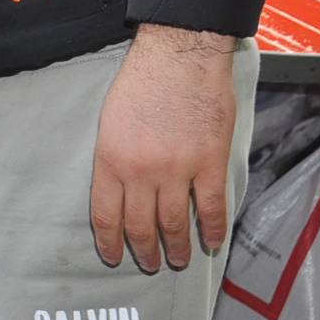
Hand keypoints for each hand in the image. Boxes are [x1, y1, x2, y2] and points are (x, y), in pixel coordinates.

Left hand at [89, 24, 237, 272]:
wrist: (180, 56)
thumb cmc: (142, 81)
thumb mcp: (111, 121)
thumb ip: (115, 158)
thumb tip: (122, 190)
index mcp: (111, 159)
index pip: (106, 215)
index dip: (110, 242)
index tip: (114, 256)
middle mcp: (140, 170)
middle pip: (140, 227)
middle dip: (144, 251)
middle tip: (149, 263)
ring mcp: (177, 169)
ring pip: (175, 224)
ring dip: (178, 248)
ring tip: (179, 259)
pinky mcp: (209, 162)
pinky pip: (212, 207)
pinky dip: (213, 229)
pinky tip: (212, 240)